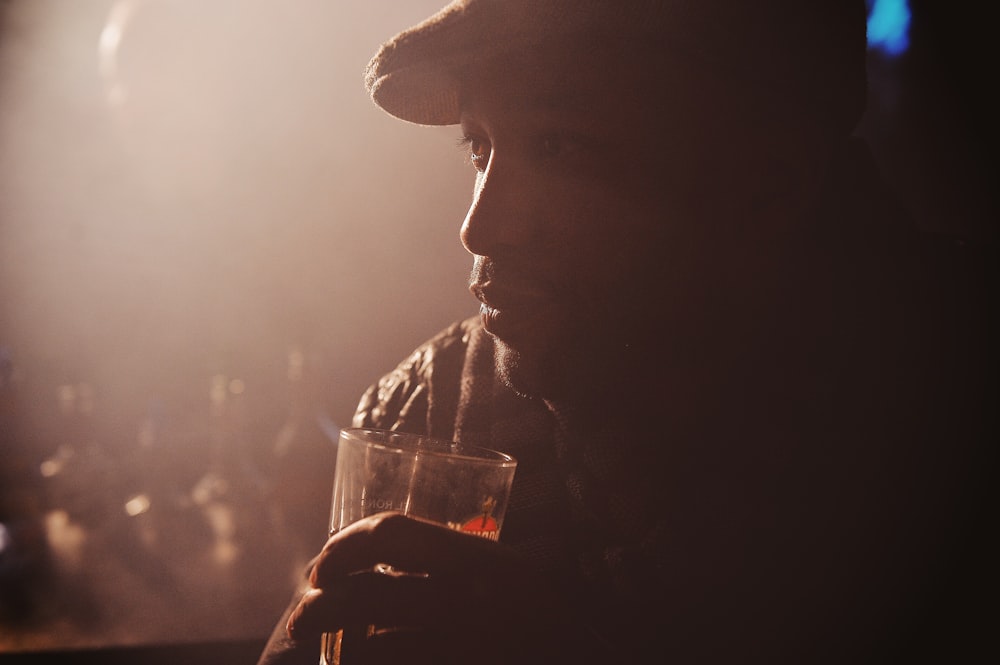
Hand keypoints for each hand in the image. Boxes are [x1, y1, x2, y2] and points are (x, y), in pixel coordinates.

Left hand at [285, 511, 596, 663]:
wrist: (586, 662)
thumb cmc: (547, 623)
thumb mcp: (513, 575)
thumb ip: (461, 561)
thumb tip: (388, 549)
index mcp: (483, 559)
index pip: (393, 532)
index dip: (345, 544)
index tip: (324, 565)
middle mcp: (473, 600)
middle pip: (369, 592)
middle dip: (322, 604)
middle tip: (303, 616)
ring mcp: (468, 646)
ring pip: (373, 647)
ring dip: (338, 651)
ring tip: (326, 654)